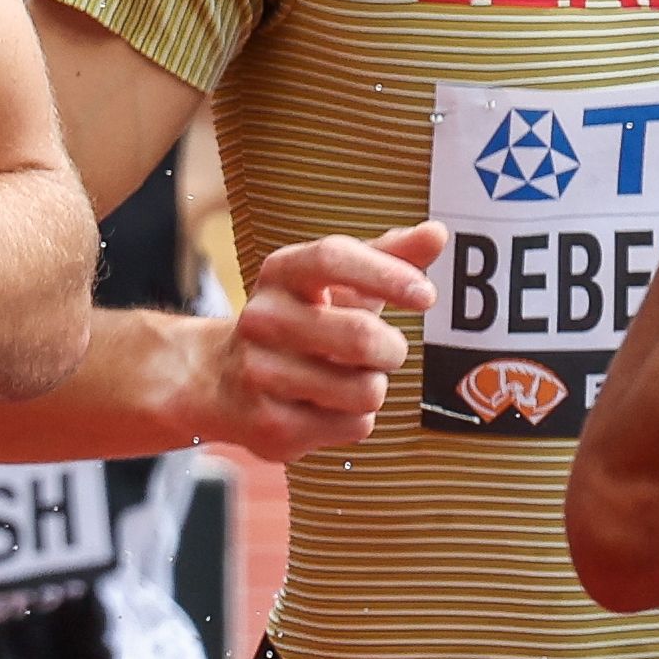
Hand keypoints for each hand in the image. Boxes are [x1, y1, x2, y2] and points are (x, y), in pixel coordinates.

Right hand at [190, 225, 443, 458]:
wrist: (222, 379)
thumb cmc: (301, 320)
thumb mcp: (337, 284)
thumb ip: (389, 257)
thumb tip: (437, 232)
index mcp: (281, 273)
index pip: (332, 258)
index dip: (386, 274)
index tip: (427, 296)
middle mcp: (262, 318)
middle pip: (360, 335)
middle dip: (391, 349)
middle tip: (386, 351)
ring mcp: (261, 373)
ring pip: (365, 389)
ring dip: (372, 387)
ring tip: (346, 380)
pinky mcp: (271, 425)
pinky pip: (354, 425)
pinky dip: (355, 419)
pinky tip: (325, 407)